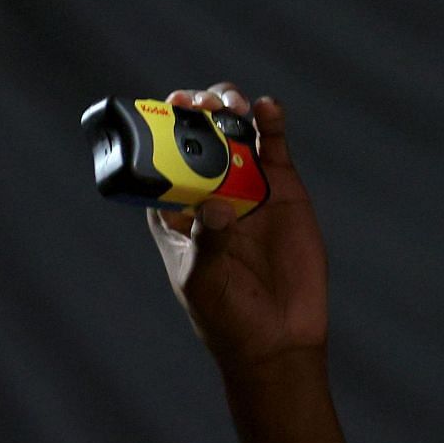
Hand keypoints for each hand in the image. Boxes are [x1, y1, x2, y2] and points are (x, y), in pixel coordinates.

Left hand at [146, 84, 327, 375]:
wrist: (278, 338)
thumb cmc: (226, 316)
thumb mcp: (204, 281)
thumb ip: (208, 243)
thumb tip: (216, 206)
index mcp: (174, 211)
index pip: (161, 159)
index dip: (161, 129)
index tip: (167, 109)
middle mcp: (208, 191)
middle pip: (198, 136)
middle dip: (197, 111)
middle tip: (200, 104)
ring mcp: (246, 186)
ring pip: (235, 132)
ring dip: (230, 107)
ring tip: (231, 103)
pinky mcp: (282, 189)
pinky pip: (274, 146)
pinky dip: (270, 122)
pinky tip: (267, 108)